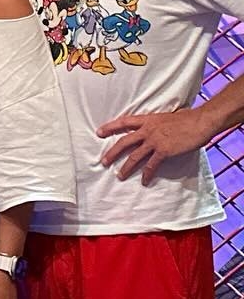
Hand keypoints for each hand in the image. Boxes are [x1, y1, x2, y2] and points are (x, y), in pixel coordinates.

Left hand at [97, 106, 212, 185]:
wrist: (200, 121)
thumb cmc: (188, 118)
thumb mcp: (168, 116)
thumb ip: (158, 123)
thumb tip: (158, 126)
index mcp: (148, 120)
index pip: (124, 122)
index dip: (110, 127)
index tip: (99, 132)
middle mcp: (147, 130)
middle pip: (124, 142)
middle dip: (112, 153)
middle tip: (103, 161)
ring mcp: (154, 141)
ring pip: (135, 156)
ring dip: (126, 167)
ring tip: (119, 176)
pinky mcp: (163, 151)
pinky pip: (151, 165)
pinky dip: (147, 174)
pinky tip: (144, 181)